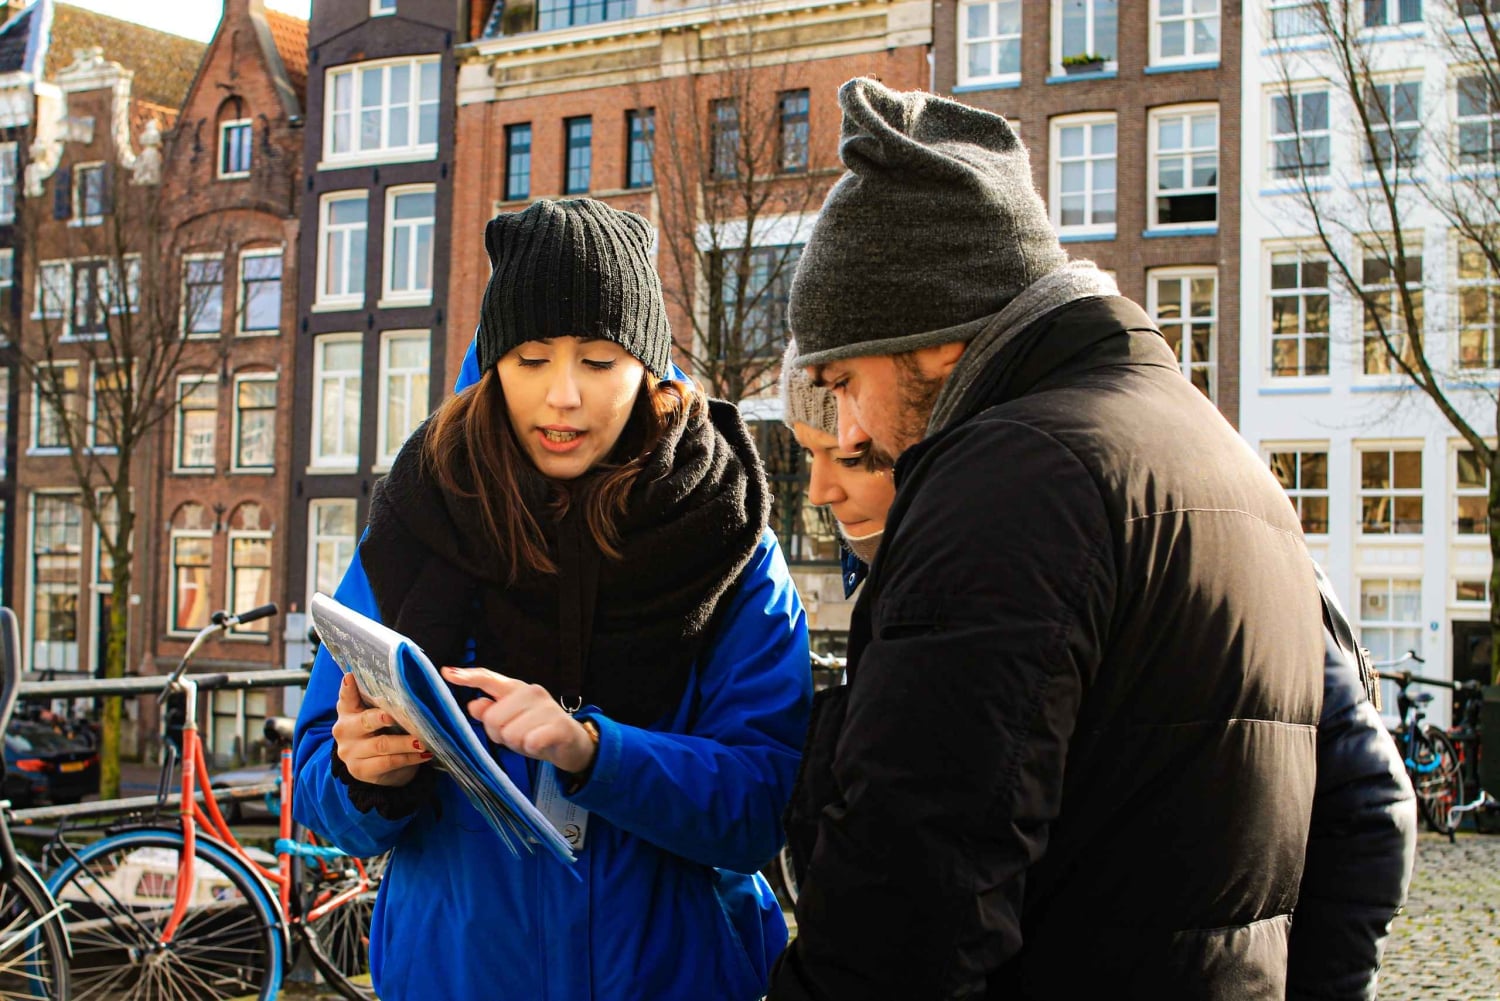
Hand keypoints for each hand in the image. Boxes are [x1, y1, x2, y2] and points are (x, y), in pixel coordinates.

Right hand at [331, 674, 430, 785]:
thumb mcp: (379, 714)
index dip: (347, 688)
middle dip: (382, 718)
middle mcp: (344, 730)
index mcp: (347, 710)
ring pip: (381, 744)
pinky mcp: (360, 770)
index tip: (351, 677)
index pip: (346, 697)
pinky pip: (388, 762)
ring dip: (405, 742)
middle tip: (395, 716)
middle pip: (365, 721)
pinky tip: (424, 754)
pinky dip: (408, 758)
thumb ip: (383, 701)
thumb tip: (407, 686)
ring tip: (423, 741)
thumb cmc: (382, 731)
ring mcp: (350, 751)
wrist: (378, 767)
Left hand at [441, 666, 596, 773]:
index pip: (489, 679)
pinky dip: (532, 748)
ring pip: (510, 733)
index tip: (447, 673)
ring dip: (517, 744)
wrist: (573, 744)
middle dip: (500, 734)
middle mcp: (531, 692)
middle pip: (493, 718)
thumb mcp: (510, 723)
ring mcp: (546, 707)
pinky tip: (541, 745)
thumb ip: (491, 712)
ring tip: (531, 740)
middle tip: (518, 736)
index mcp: (516, 689)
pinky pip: (530, 741)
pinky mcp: (559, 725)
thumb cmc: (536, 731)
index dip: (467, 677)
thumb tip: (473, 704)